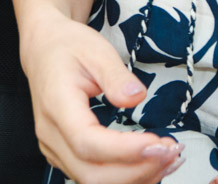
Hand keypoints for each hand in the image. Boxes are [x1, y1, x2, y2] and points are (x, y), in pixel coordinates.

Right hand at [18, 9, 178, 183]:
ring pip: (92, 182)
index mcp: (57, 106)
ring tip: (169, 159)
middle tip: (172, 151)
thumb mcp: (96, 50)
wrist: (44, 50)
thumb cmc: (68, 47)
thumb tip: (137, 97)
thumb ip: (117, 76)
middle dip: (137, 170)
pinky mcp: (65, 156)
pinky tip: (152, 164)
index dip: (124, 150)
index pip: (88, 142)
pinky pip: (93, 177)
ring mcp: (55, 149)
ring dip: (135, 178)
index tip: (158, 143)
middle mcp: (51, 135)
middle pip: (91, 174)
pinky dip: (125, 177)